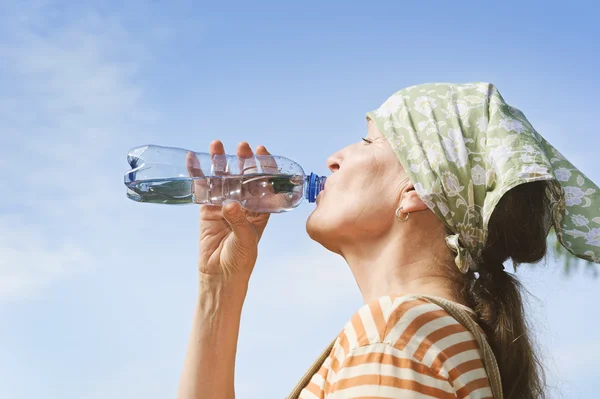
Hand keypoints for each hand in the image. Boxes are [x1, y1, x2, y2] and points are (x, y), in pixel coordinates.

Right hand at [187, 141, 274, 282]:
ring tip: (217, 145)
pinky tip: (193, 160)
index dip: (264, 167)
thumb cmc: (240, 259)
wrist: (219, 275)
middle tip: (242, 146)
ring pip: (223, 179)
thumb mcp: (245, 240)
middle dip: (243, 161)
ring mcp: (224, 205)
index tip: (261, 151)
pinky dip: (198, 174)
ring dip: (220, 162)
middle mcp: (243, 204)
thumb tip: (230, 203)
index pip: (264, 183)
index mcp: (260, 210)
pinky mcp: (206, 209)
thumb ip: (239, 221)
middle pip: (243, 177)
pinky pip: (203, 189)